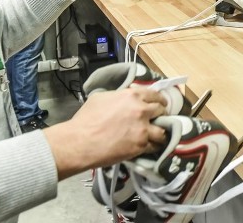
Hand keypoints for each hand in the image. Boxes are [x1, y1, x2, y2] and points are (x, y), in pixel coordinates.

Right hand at [43, 87, 166, 178]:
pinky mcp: (140, 145)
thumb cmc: (86, 119)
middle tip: (158, 120)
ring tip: (157, 135)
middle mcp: (141, 110)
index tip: (161, 104)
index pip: (155, 95)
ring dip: (160, 132)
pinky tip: (150, 146)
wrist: (80, 142)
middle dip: (161, 115)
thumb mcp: (101, 97)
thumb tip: (123, 97)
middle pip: (161, 111)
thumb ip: (118, 96)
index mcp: (132, 96)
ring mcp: (142, 129)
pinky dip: (153, 146)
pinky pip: (154, 146)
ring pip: (162, 131)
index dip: (159, 100)